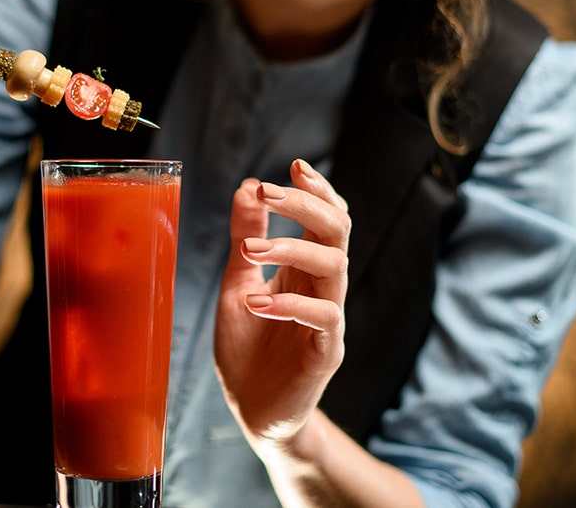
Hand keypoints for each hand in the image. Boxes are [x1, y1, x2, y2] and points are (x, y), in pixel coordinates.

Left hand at [215, 159, 350, 448]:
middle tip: (269, 192)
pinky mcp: (326, 353)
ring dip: (291, 249)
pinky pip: (324, 318)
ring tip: (249, 252)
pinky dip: (290, 305)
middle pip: (337, 231)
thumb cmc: (248, 348)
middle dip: (306, 205)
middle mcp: (322, 288)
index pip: (327, 218)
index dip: (318, 190)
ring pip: (335, 267)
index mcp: (304, 269)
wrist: (251, 410)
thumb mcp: (237, 282)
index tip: (294, 165)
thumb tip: (248, 186)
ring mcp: (328, 319)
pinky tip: (257, 303)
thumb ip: (244, 238)